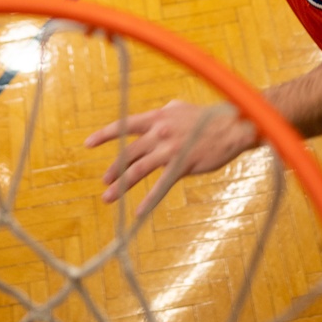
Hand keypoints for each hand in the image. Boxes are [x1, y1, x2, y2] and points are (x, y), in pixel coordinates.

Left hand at [84, 100, 257, 213]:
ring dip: (121, 186)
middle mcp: (159, 132)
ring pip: (138, 170)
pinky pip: (161, 186)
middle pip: (128, 152)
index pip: (124, 125)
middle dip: (113, 169)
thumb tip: (153, 118)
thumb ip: (163, 114)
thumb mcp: (180, 108)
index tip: (88, 144)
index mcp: (157, 117)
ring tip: (108, 197)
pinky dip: (148, 201)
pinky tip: (137, 213)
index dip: (104, 135)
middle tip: (104, 182)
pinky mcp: (182, 165)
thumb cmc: (208, 118)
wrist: (233, 126)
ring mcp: (169, 149)